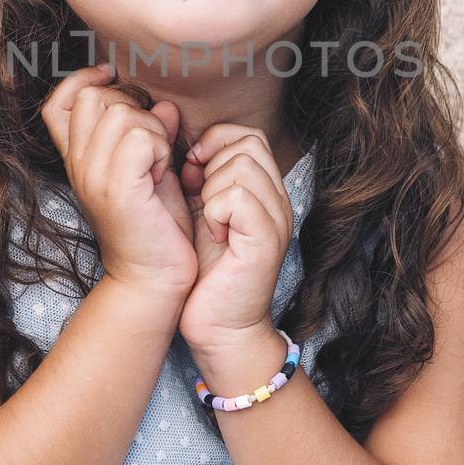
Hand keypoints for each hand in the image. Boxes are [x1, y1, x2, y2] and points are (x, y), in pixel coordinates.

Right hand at [41, 63, 196, 297]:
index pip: (60, 101)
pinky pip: (142, 137)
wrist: (155, 277)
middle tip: (151, 145)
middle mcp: (78, 165)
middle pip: (95, 98)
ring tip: (159, 164)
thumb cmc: (157, 224)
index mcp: (79, 159)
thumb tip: (165, 104)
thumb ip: (151, 131)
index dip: (84, 80)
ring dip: (153, 130)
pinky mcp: (116, 188)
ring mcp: (93, 176)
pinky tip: (163, 173)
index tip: (113, 80)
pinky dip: (161, 148)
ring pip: (122, 113)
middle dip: (133, 108)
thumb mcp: (151, 168)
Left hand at [175, 123, 291, 356]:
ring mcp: (277, 220)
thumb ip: (202, 178)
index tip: (192, 174)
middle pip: (247, 143)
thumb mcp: (201, 214)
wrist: (219, 329)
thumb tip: (185, 145)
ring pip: (241, 165)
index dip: (214, 143)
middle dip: (211, 166)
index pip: (248, 136)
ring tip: (210, 223)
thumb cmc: (206, 275)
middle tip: (201, 202)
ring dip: (211, 191)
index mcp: (264, 193)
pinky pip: (237, 196)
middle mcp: (278, 202)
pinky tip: (213, 236)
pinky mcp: (266, 240)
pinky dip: (215, 211)